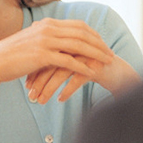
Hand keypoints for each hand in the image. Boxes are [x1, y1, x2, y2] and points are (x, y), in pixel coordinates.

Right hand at [0, 18, 113, 90]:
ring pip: (79, 46)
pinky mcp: (42, 56)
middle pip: (82, 33)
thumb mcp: (29, 41)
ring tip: (107, 63)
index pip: (77, 25)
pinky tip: (92, 74)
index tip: (102, 43)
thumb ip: (43, 37)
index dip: (93, 34)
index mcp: (45, 24)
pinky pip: (69, 61)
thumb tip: (54, 39)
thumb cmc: (10, 55)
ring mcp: (45, 41)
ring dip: (96, 54)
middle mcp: (47, 29)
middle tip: (110, 53)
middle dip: (99, 43)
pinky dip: (83, 67)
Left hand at [26, 52, 140, 103]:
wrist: (117, 72)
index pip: (44, 55)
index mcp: (64, 41)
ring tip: (41, 101)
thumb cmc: (87, 69)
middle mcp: (73, 46)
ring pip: (62, 71)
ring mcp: (84, 54)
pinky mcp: (95, 65)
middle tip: (30, 95)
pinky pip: (77, 79)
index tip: (26, 85)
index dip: (34, 70)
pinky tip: (59, 100)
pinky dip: (67, 90)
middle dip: (39, 81)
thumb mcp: (67, 65)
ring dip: (49, 88)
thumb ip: (50, 66)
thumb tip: (28, 79)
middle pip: (51, 63)